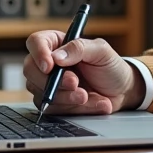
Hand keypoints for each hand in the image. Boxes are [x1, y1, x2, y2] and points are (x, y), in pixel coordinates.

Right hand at [22, 31, 144, 114]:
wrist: (122, 90)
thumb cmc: (111, 66)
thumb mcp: (101, 51)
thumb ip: (79, 48)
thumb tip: (56, 57)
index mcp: (57, 43)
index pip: (35, 42)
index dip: (38, 53)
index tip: (50, 66)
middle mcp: (49, 64)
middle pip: (30, 71)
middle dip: (53, 81)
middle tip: (75, 83)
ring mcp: (49, 85)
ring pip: (42, 93)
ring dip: (66, 97)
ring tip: (88, 95)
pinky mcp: (55, 104)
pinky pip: (55, 110)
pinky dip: (76, 109)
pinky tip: (95, 102)